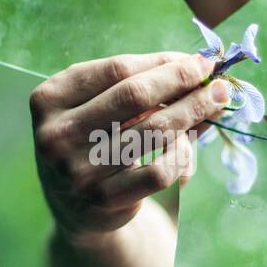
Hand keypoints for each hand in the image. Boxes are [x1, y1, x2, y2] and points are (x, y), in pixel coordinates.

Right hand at [30, 52, 228, 240]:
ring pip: (153, 131)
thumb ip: (139, 86)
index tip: (198, 61)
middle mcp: (56, 133)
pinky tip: (189, 146)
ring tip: (213, 105)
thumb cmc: (94, 141)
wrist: (75, 206)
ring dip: (192, 114)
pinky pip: (159, 171)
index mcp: (50, 97)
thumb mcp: (98, 106)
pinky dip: (182, 154)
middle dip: (183, 83)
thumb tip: (201, 69)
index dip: (164, 63)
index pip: (118, 70)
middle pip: (135, 96)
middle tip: (216, 80)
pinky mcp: (101, 200)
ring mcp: (76, 169)